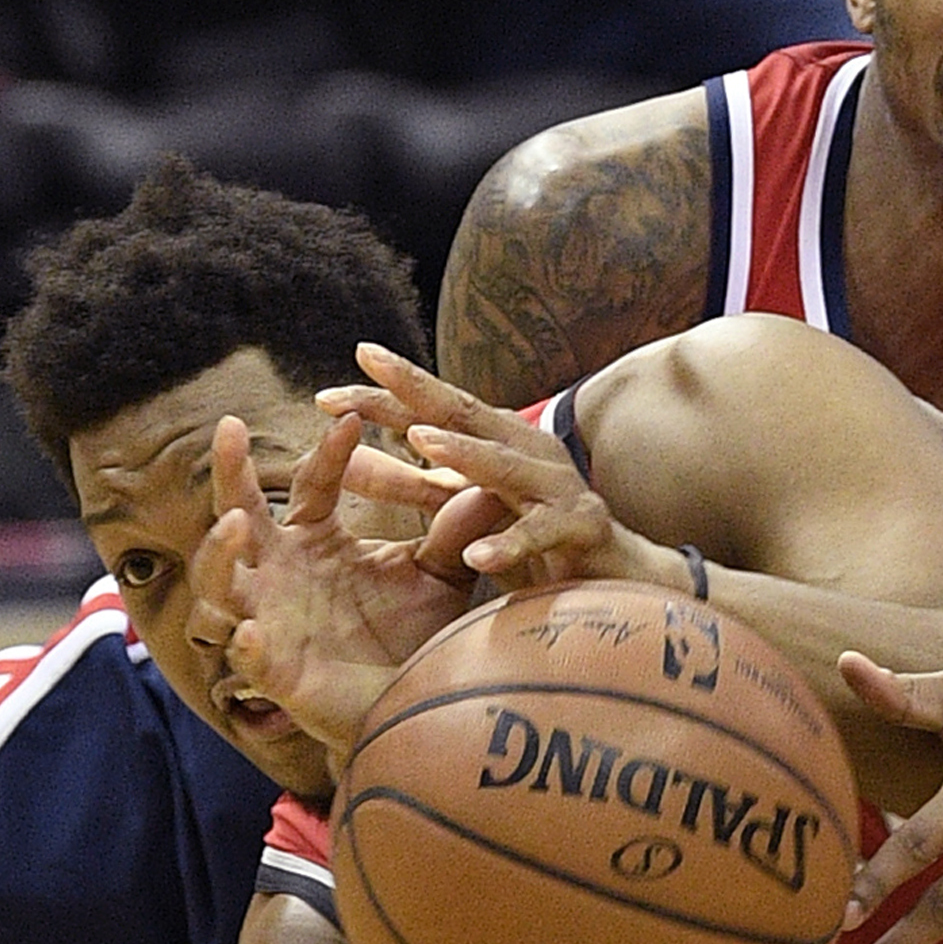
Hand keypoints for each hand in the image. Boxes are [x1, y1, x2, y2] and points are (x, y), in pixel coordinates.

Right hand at [191, 412, 473, 758]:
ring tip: (238, 524)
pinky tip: (251, 633)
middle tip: (228, 427)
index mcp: (317, 540)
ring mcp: (267, 617)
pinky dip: (244, 644)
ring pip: (222, 580)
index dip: (330, 453)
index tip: (352, 417)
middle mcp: (281, 571)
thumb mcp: (440, 575)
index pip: (315, 484)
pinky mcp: (272, 670)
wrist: (410, 708)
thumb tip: (492, 475)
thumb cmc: (416, 634)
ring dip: (222, 552)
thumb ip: (458, 531)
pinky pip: (246, 654)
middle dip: (231, 473)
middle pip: (238, 512)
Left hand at [318, 342, 668, 590]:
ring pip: (504, 466)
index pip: (431, 412)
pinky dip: (508, 546)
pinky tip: (476, 558)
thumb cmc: (533, 538)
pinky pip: (539, 535)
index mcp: (495, 442)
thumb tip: (346, 462)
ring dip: (463, 452)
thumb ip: (410, 486)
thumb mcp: (461, 507)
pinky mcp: (581, 528)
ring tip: (420, 439)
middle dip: (415, 390)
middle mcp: (526, 451)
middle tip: (369, 367)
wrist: (615, 576)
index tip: (327, 395)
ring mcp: (557, 486)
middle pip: (464, 415)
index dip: (383, 399)